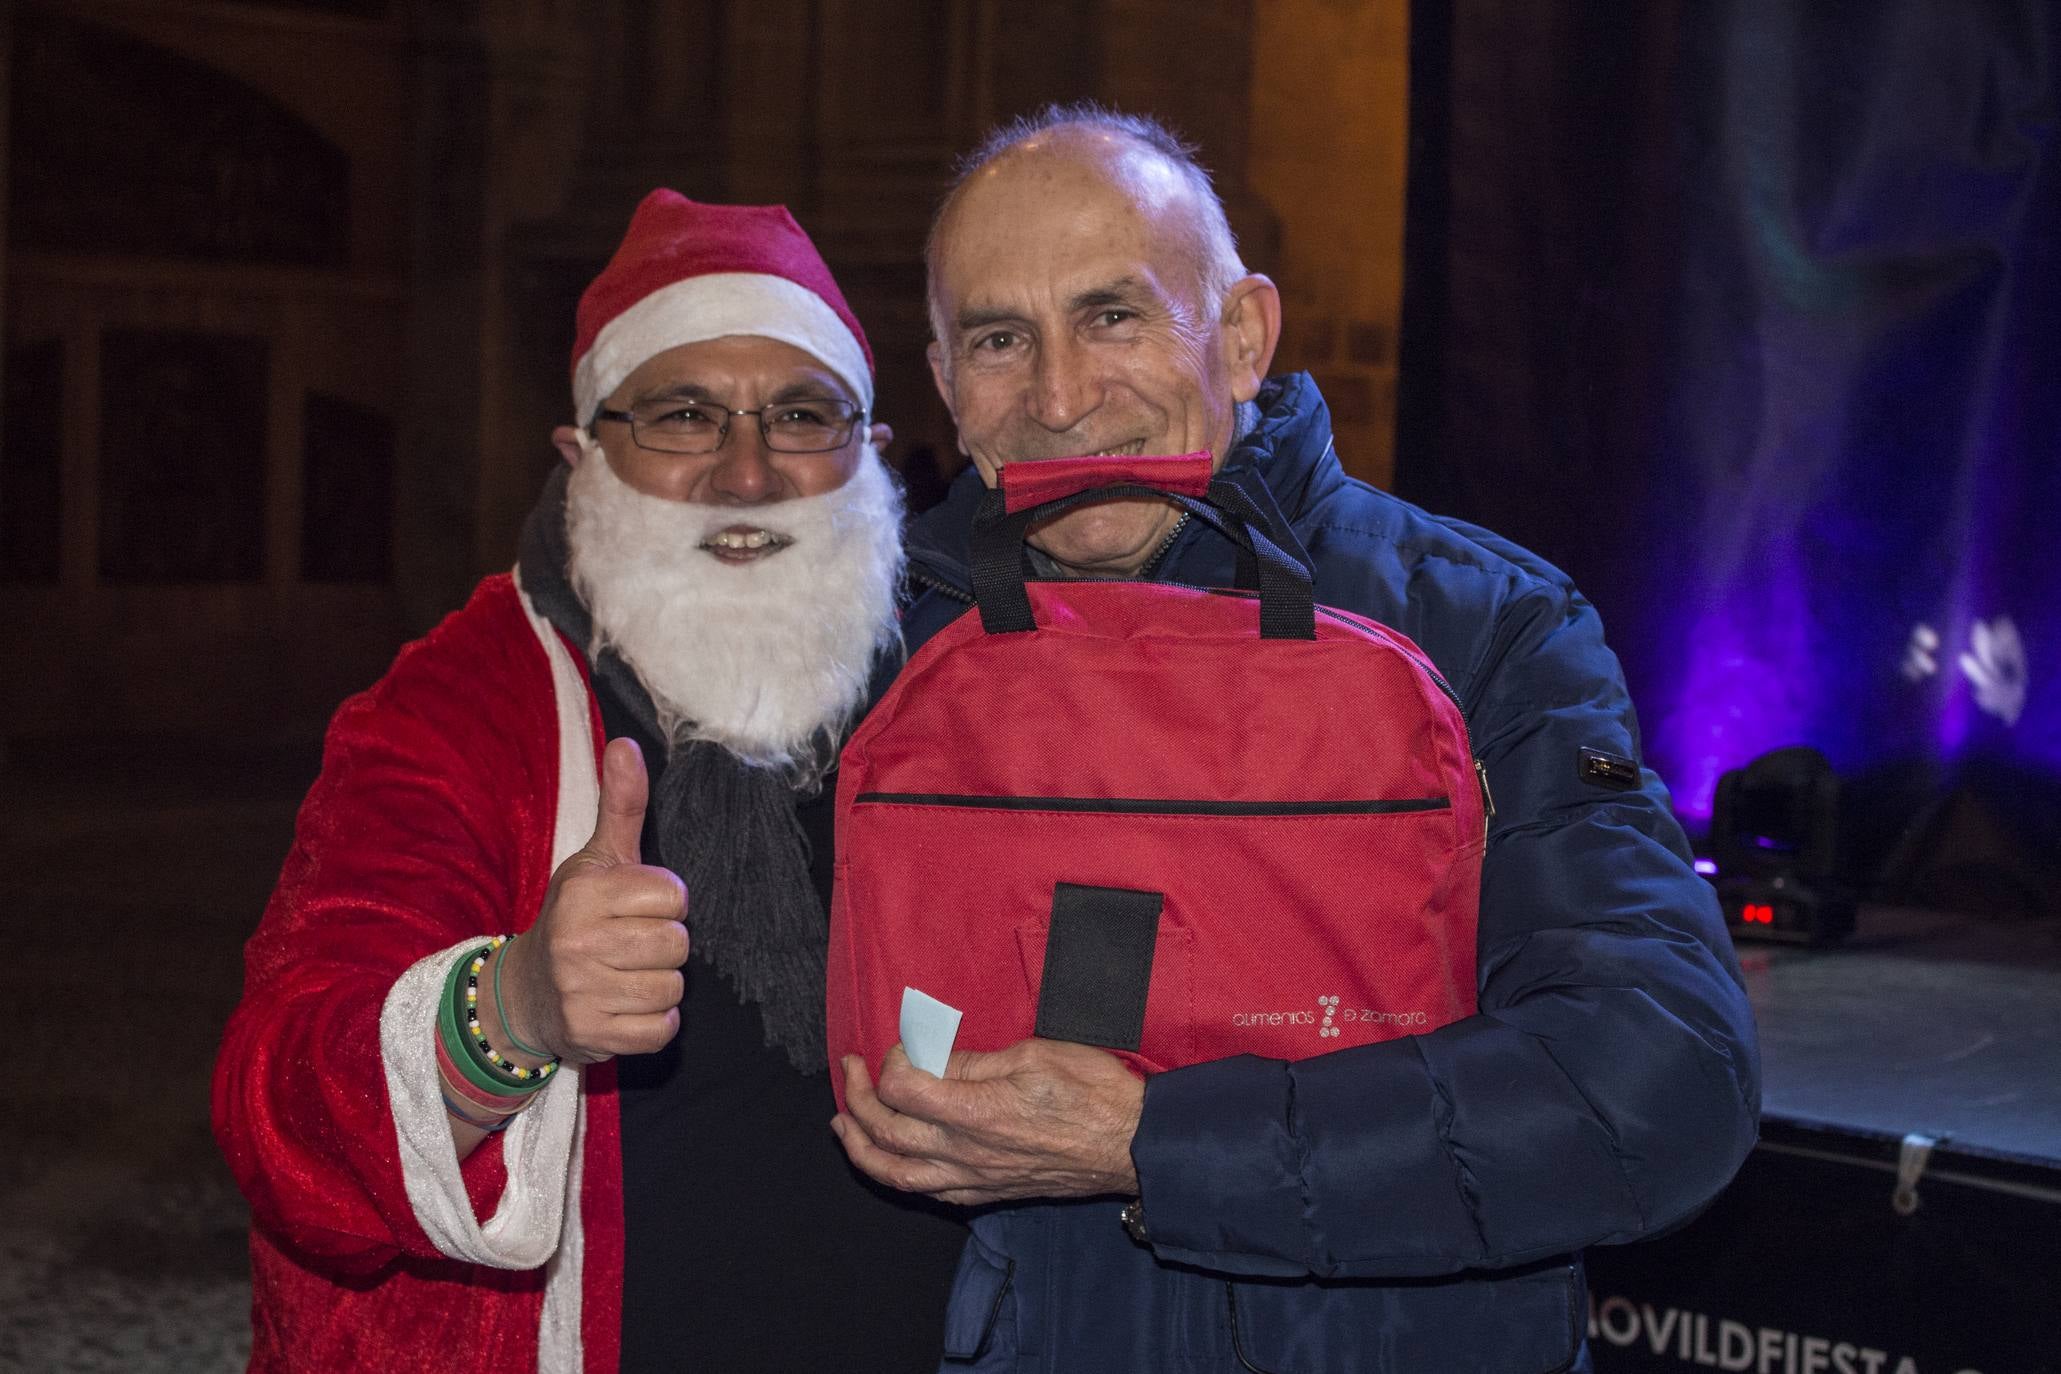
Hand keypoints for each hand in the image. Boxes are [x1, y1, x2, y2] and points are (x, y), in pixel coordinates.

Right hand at [494, 738, 689, 1063]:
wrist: (524, 992)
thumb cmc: (576, 917)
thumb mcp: (595, 858)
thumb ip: (620, 804)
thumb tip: (626, 743)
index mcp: (584, 893)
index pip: (675, 896)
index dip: (666, 902)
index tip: (637, 907)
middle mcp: (577, 942)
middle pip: (678, 944)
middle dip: (664, 944)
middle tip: (631, 944)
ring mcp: (581, 992)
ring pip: (673, 988)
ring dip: (660, 984)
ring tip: (627, 974)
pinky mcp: (592, 1035)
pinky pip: (662, 1030)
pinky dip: (655, 1023)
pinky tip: (626, 1005)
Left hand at [832, 1038, 1143, 1204]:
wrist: (1130, 1144)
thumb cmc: (1091, 1092)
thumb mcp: (1032, 1055)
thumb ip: (973, 1061)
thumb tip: (932, 1056)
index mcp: (975, 1112)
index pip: (902, 1089)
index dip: (891, 1061)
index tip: (902, 1044)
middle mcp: (965, 1152)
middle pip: (886, 1132)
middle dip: (858, 1098)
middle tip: (851, 1069)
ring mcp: (974, 1178)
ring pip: (897, 1174)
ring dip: (861, 1149)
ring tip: (844, 1127)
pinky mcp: (987, 1193)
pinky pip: (929, 1192)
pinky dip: (899, 1176)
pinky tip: (893, 1160)